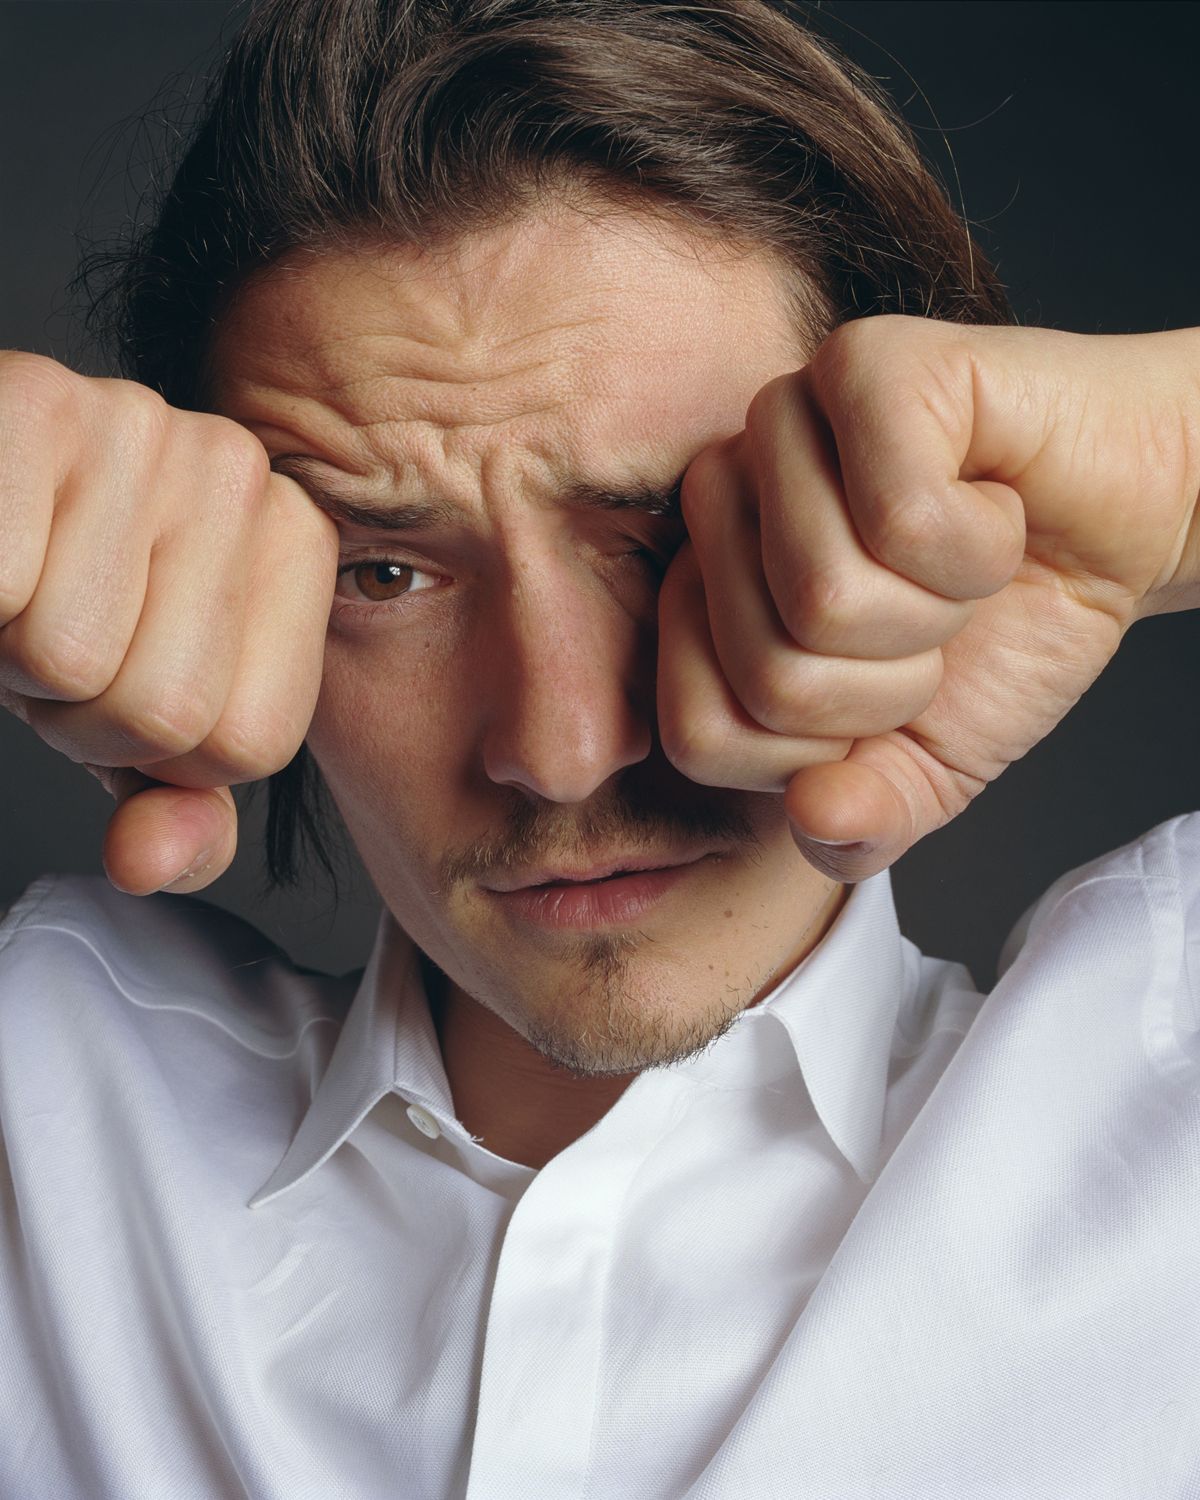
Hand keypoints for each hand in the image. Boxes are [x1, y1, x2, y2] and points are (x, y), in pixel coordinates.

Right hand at [0, 352, 337, 893]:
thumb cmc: (61, 584)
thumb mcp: (138, 709)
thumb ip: (178, 805)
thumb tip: (151, 862)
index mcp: (297, 544)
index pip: (244, 745)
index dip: (153, 752)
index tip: (117, 676)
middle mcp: (243, 472)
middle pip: (165, 710)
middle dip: (74, 710)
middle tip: (49, 629)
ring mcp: (149, 426)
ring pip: (72, 659)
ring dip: (13, 654)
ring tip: (20, 587)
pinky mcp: (41, 402)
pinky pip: (2, 593)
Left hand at [657, 316, 1199, 879]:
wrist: (1126, 525)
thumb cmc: (1012, 626)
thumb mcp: (929, 764)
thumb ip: (863, 817)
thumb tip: (818, 819)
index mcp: (708, 600)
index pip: (701, 734)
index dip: (822, 746)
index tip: (889, 687)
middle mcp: (722, 505)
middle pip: (766, 673)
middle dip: (891, 681)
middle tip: (939, 618)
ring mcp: (779, 424)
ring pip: (823, 596)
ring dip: (936, 610)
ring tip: (961, 559)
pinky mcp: (860, 363)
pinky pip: (899, 518)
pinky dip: (981, 541)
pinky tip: (991, 499)